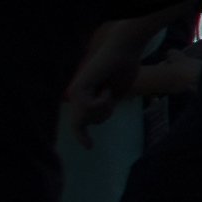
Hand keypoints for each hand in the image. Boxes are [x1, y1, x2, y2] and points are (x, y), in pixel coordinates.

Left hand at [58, 17, 151, 133]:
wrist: (125, 53)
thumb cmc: (124, 70)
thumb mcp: (114, 96)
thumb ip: (103, 108)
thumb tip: (93, 121)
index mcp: (85, 96)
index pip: (79, 121)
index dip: (82, 136)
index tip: (90, 147)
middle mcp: (76, 94)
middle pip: (85, 122)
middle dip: (102, 115)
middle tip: (109, 97)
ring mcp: (76, 91)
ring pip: (88, 117)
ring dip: (104, 108)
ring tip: (109, 92)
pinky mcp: (78, 88)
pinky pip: (89, 108)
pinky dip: (103, 102)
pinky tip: (105, 89)